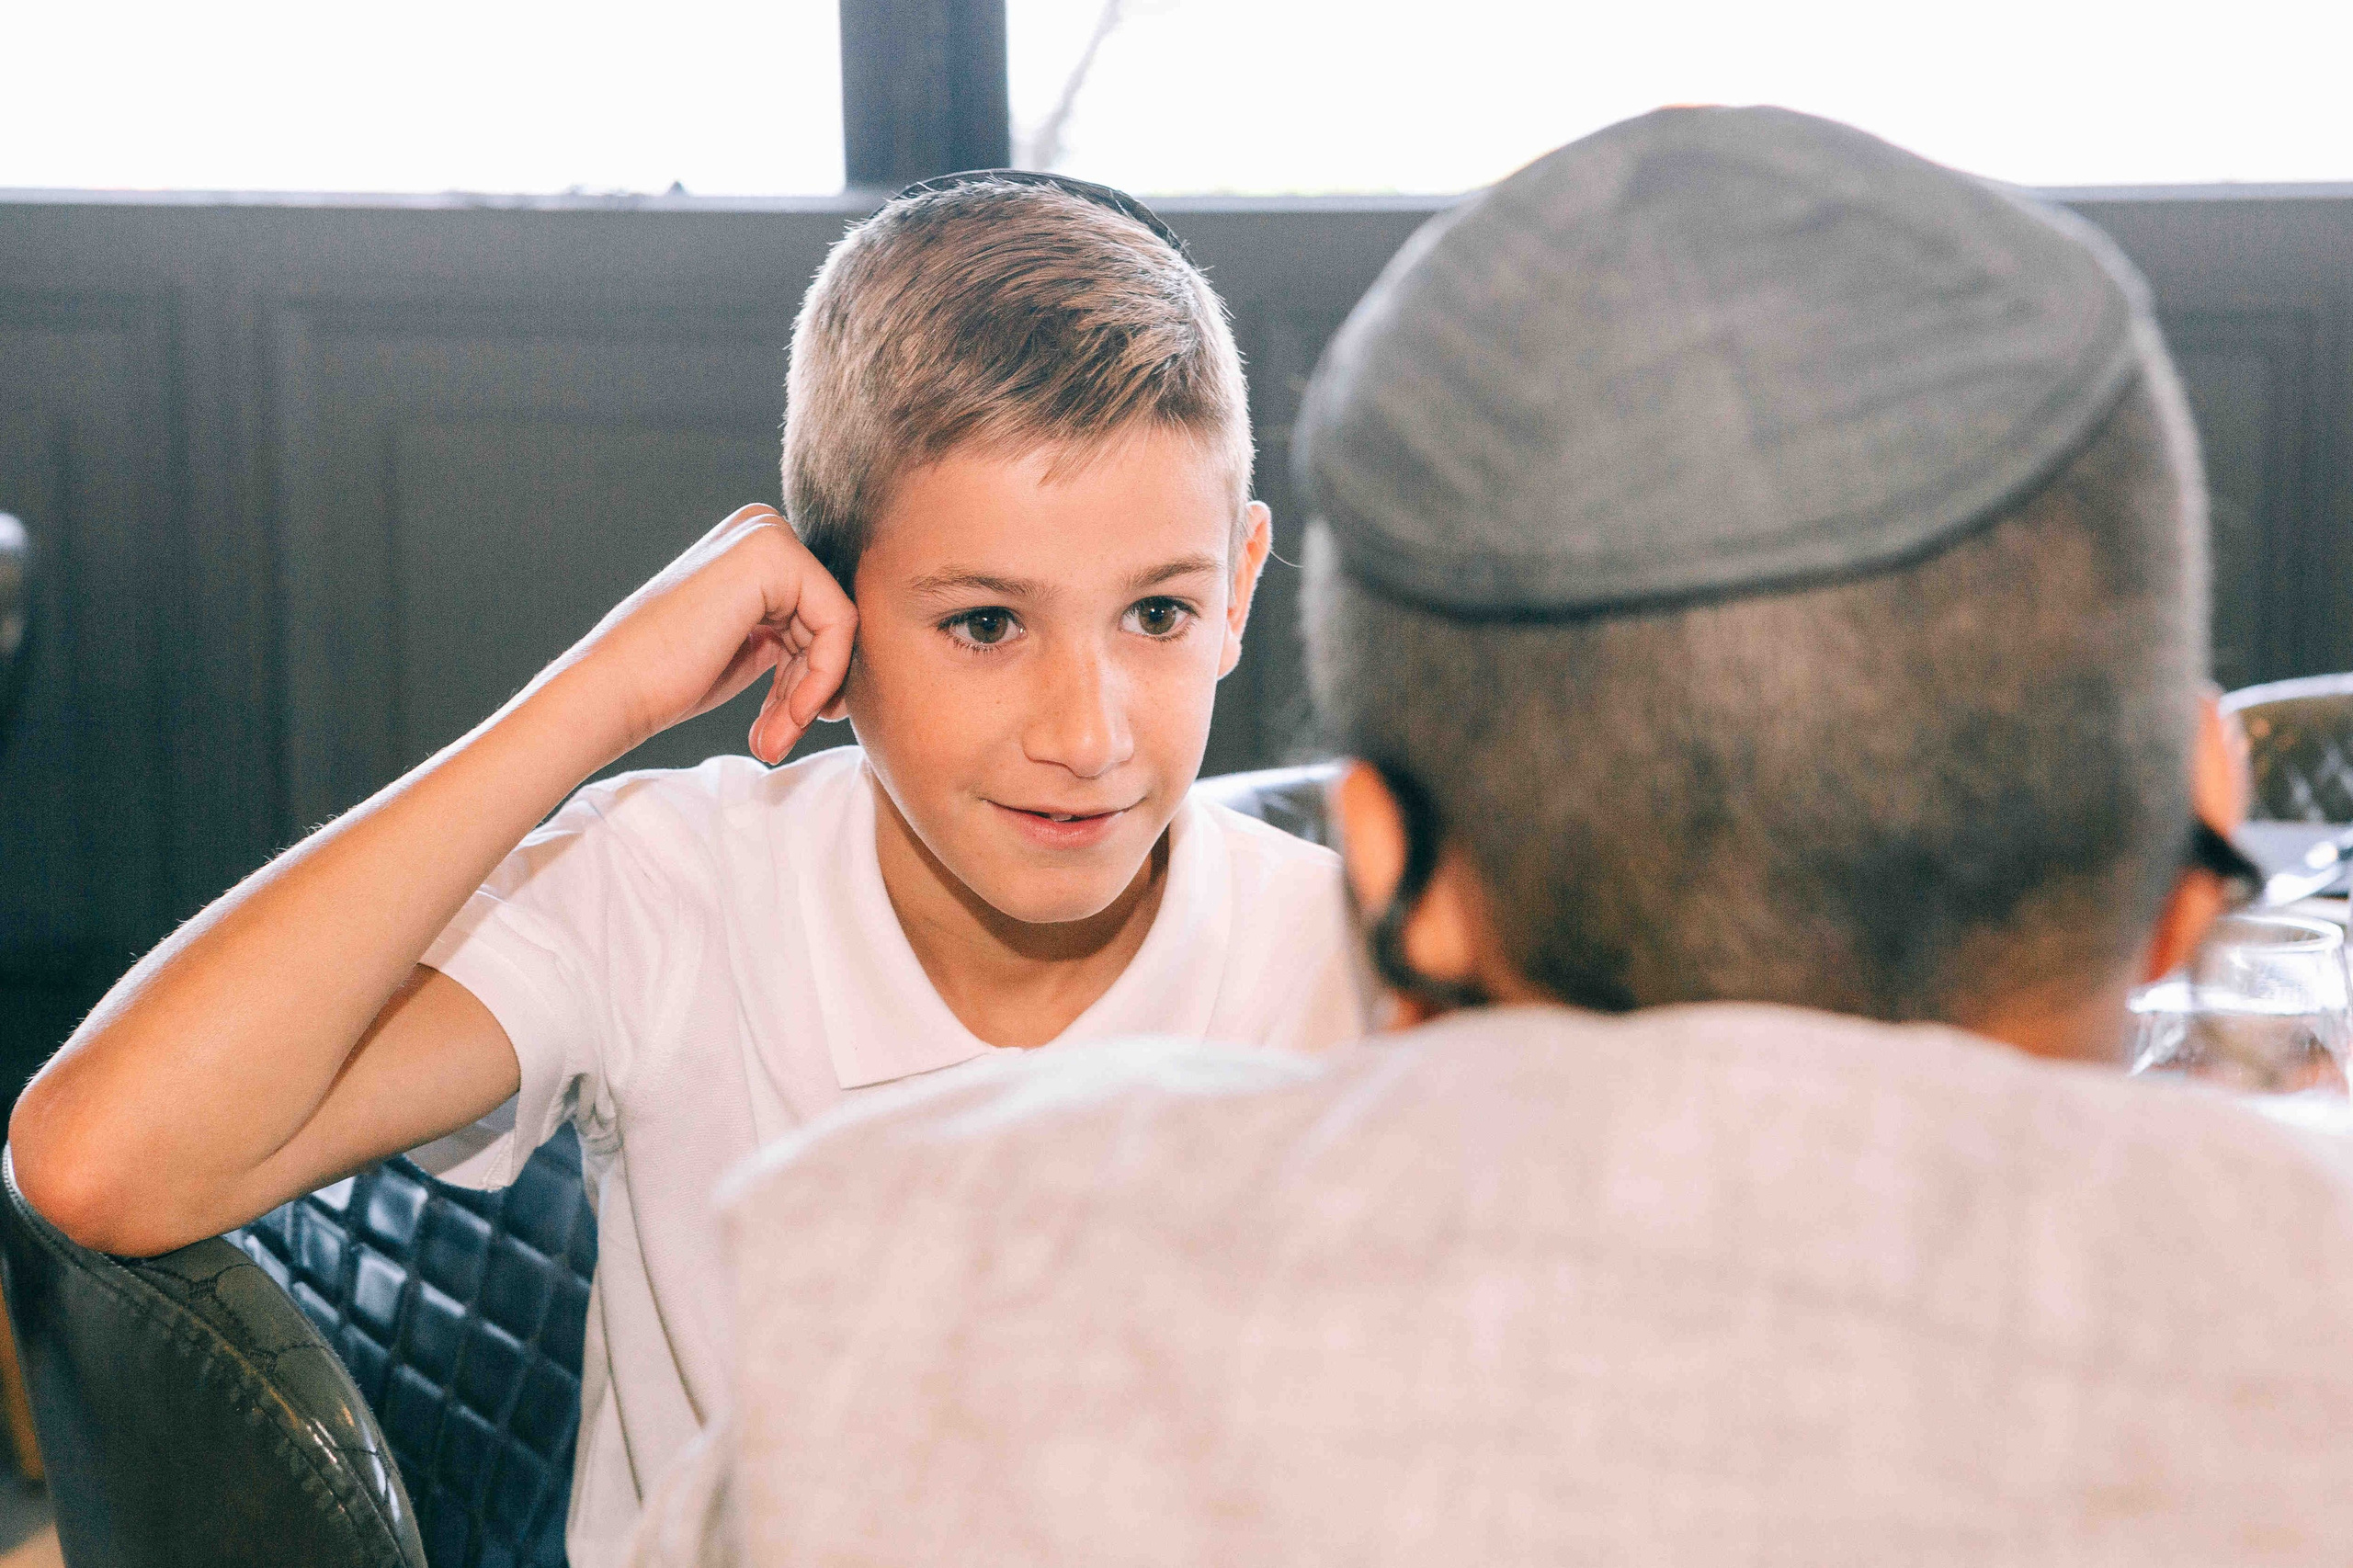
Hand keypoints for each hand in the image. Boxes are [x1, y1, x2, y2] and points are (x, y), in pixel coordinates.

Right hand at [562, 505, 857, 764]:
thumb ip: (792, 635)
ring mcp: (767, 534)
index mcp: (755, 546)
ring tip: (772, 740)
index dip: (811, 679)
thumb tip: (849, 657)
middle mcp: (763, 527)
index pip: (820, 615)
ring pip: (839, 628)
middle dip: (809, 689)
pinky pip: (838, 625)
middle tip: (775, 741)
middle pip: (832, 620)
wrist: (613, 690)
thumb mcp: (747, 648)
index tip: (787, 727)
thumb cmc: (667, 681)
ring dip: (808, 697)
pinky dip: (822, 680)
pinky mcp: (773, 554)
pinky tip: (788, 717)